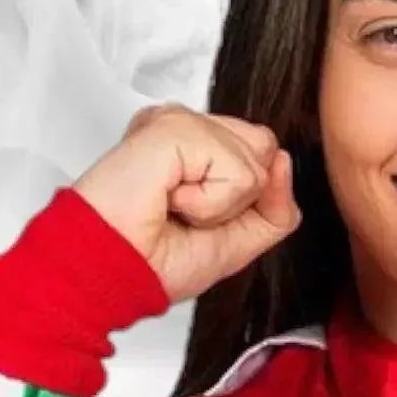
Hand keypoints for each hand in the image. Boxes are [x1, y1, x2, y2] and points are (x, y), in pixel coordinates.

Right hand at [73, 102, 300, 305]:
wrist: (113, 273)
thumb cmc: (152, 261)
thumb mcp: (237, 242)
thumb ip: (274, 206)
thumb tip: (283, 160)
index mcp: (193, 147)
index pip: (260, 152)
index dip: (245, 196)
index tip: (194, 218)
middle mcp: (184, 128)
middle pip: (264, 146)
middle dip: (237, 197)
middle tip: (184, 212)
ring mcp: (178, 123)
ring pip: (256, 159)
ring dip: (220, 205)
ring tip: (173, 207)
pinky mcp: (173, 128)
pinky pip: (237, 171)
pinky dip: (210, 203)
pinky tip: (169, 200)